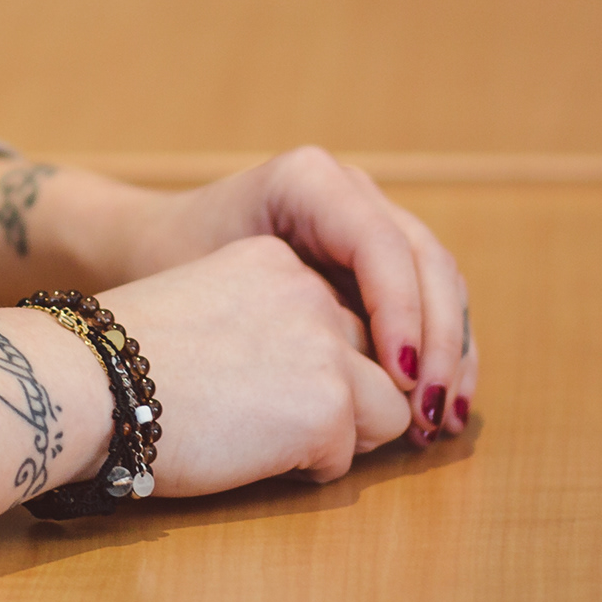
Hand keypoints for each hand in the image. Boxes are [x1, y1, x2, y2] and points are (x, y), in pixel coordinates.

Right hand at [99, 235, 412, 491]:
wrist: (90, 383)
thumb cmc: (122, 364)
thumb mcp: (204, 306)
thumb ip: (261, 321)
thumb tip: (300, 376)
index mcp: (275, 260)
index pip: (342, 312)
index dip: (321, 359)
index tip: (284, 385)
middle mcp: (310, 292)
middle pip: (377, 355)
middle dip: (350, 395)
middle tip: (287, 423)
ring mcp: (325, 346)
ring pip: (391, 406)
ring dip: (345, 432)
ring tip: (275, 441)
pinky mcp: (328, 405)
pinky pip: (351, 456)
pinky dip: (312, 468)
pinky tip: (254, 456)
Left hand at [121, 148, 476, 442]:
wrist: (153, 248)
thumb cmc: (173, 267)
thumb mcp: (217, 283)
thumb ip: (286, 316)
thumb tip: (360, 385)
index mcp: (311, 181)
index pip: (382, 245)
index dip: (403, 314)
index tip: (398, 381)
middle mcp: (352, 191)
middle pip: (426, 262)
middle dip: (437, 342)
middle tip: (429, 412)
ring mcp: (372, 219)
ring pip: (439, 283)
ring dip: (449, 354)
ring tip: (441, 420)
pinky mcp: (379, 259)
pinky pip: (427, 300)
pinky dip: (438, 353)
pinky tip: (435, 407)